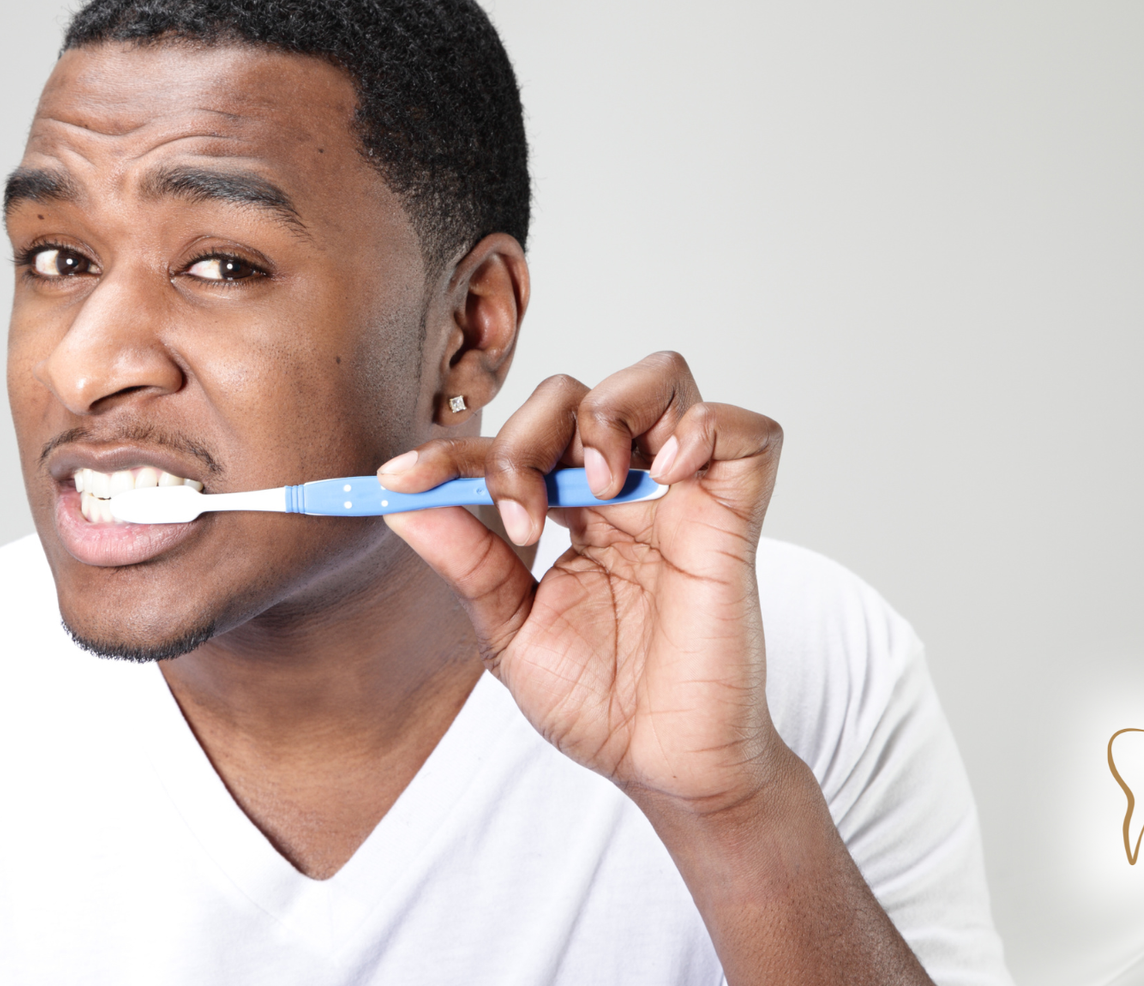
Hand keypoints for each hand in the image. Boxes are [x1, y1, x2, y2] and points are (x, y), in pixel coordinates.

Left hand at [381, 352, 788, 814]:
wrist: (661, 766)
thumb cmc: (598, 704)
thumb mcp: (511, 633)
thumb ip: (467, 564)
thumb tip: (399, 506)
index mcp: (569, 513)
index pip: (512, 445)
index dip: (452, 453)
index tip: (398, 479)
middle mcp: (624, 492)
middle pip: (576, 395)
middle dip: (528, 437)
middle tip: (520, 514)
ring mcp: (681, 498)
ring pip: (660, 377)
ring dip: (611, 412)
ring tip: (599, 483)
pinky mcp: (735, 516)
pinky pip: (746, 431)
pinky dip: (705, 427)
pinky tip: (667, 472)